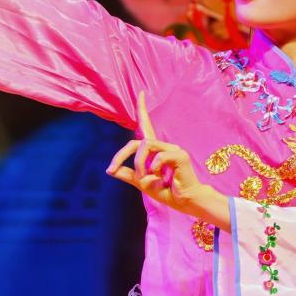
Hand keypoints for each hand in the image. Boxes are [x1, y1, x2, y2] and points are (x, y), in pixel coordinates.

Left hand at [106, 91, 212, 217]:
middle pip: (138, 140)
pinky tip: (161, 178)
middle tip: (112, 169)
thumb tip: (111, 170)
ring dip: (139, 163)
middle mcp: (164, 146)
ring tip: (144, 178)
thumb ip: (128, 175)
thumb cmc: (167, 191)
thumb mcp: (142, 183)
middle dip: (121, 155)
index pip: (147, 126)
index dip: (142, 109)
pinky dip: (153, 169)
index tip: (141, 93)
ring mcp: (173, 149)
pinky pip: (158, 157)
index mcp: (156, 150)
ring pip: (146, 146)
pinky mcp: (180, 155)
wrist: (185, 202)